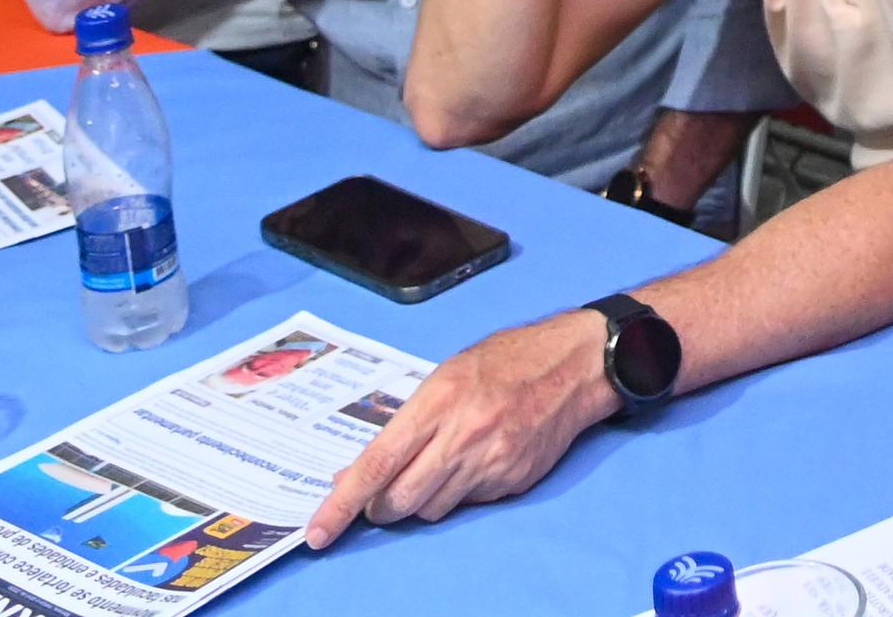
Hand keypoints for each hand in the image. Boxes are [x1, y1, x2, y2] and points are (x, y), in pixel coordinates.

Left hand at [302, 309, 618, 545]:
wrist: (574, 363)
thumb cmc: (506, 360)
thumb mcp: (446, 376)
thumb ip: (406, 424)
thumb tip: (359, 472)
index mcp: (438, 402)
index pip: (377, 465)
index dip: (342, 504)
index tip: (318, 531)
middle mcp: (463, 436)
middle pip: (400, 500)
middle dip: (382, 506)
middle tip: (383, 495)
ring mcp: (491, 462)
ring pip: (432, 509)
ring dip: (423, 499)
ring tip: (441, 464)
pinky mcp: (513, 481)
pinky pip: (469, 504)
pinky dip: (461, 492)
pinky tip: (476, 460)